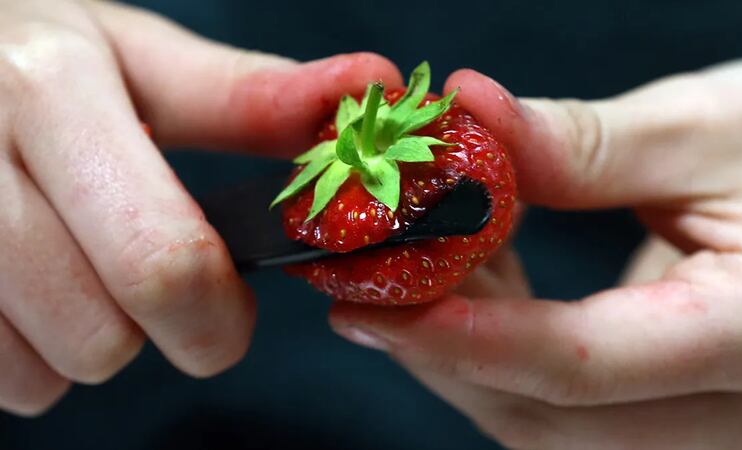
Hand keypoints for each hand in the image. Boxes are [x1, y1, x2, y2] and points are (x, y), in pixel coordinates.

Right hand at [0, 0, 399, 415]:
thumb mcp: (136, 55)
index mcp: (52, 90)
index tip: (229, 311)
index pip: (162, 258)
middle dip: (157, 330)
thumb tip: (365, 86)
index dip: (215, 314)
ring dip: (87, 340)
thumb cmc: (37, 59)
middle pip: (104, 336)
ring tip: (77, 266)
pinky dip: (28, 354)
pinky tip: (28, 288)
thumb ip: (250, 93)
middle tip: (151, 281)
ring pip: (46, 370)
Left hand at [330, 52, 741, 448]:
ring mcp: (730, 438)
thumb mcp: (717, 128)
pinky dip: (514, 364)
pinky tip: (489, 293)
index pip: (582, 367)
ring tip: (430, 270)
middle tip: (375, 280)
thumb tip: (468, 117)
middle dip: (446, 353)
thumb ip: (583, 145)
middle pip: (553, 421)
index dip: (461, 338)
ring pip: (557, 435)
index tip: (368, 301)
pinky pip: (581, 422)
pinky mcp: (702, 427)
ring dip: (473, 359)